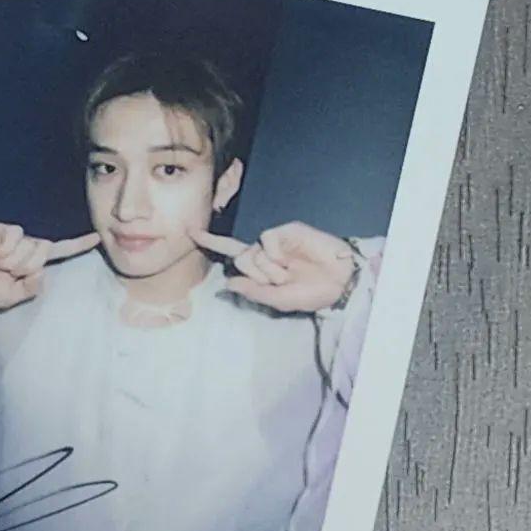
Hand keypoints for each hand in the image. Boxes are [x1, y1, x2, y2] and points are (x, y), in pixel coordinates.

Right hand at [0, 223, 99, 310]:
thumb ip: (31, 288)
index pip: (58, 253)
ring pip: (32, 246)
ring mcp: (14, 237)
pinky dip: (4, 250)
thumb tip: (41, 271)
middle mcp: (25, 247)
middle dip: (25, 267)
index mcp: (30, 263)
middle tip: (3, 272)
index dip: (77, 245)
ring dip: (12, 261)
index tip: (96, 237)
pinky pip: (17, 236)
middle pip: (45, 252)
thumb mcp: (11, 297)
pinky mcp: (1, 229)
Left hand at [189, 221, 357, 312]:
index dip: (210, 241)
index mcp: (260, 266)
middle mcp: (264, 250)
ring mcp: (275, 240)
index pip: (230, 252)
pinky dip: (274, 254)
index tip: (190, 231)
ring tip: (290, 273)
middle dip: (257, 276)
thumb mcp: (278, 300)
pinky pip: (266, 240)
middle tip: (280, 281)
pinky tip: (289, 260)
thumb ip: (252, 291)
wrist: (340, 282)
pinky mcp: (287, 230)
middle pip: (239, 259)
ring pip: (252, 252)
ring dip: (269, 269)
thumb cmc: (312, 292)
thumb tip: (227, 283)